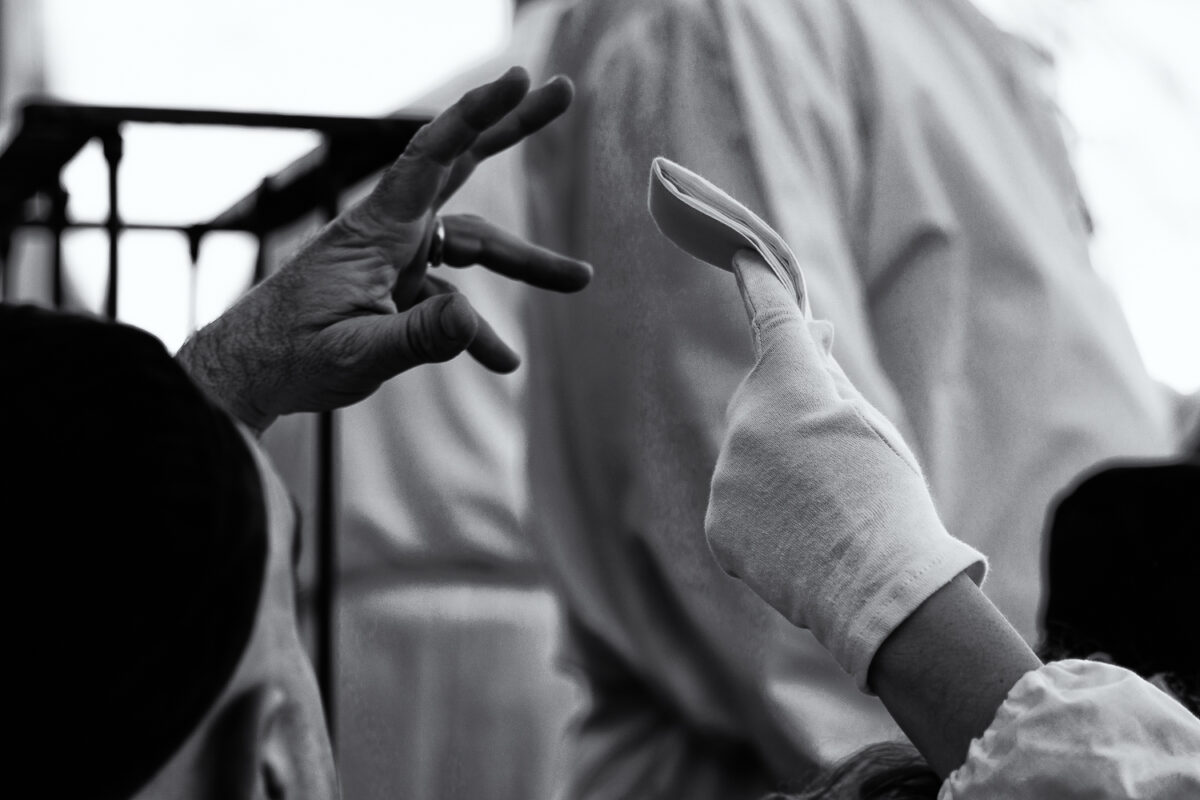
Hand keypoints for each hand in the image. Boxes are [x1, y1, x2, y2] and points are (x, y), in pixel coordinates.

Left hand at [177, 67, 591, 431]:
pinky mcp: (396, 288)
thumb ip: (417, 339)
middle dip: (510, 129)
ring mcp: (396, 258)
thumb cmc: (291, 357)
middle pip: (461, 167)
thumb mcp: (356, 354)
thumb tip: (474, 322)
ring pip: (473, 243)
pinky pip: (451, 297)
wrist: (250, 372)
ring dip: (525, 262)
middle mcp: (391, 232)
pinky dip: (477, 326)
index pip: (432, 158)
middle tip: (560, 94)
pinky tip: (504, 360)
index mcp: (378, 231)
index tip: (522, 80)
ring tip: (579, 280)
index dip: (478, 115)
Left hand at [704, 249, 982, 685]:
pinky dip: (765, 514)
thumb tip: (807, 339)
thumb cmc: (890, 497)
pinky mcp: (717, 521)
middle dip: (788, 412)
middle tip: (833, 456)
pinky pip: (739, 502)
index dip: (759, 283)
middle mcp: (745, 419)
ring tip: (826, 512)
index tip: (740, 256)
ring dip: (778, 471)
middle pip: (760, 399)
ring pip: (749, 456)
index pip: (772, 316)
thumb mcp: (870, 424)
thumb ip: (829, 381)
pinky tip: (802, 539)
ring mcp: (725, 473)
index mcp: (792, 383)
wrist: (879, 586)